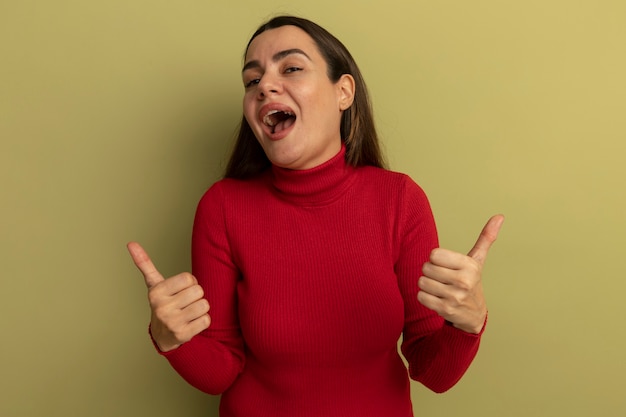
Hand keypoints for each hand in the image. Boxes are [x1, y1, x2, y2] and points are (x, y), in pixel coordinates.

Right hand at [127, 242, 210, 351]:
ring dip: (200, 308)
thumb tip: (131, 243)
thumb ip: (145, 263)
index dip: (189, 283)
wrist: (162, 336)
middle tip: (185, 302)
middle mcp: (162, 308)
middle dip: (195, 296)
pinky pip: (207, 320)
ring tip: (188, 312)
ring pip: (204, 305)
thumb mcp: (154, 284)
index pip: (188, 278)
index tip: (180, 290)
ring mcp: (172, 323)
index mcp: (156, 292)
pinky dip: (203, 321)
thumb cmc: (163, 303)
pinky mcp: (183, 335)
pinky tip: (191, 323)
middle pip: (198, 291)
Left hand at [417, 215, 503, 333]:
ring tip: (440, 288)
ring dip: (427, 286)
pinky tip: (437, 299)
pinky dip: (425, 297)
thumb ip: (485, 238)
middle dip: (431, 273)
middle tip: (443, 278)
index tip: (446, 266)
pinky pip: (421, 297)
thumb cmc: (471, 281)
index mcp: (469, 265)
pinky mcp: (445, 310)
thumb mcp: (477, 260)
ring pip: (422, 282)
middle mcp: (463, 281)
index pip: (434, 254)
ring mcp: (454, 297)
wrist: (474, 315)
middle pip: (426, 268)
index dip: (436, 259)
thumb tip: (500, 216)